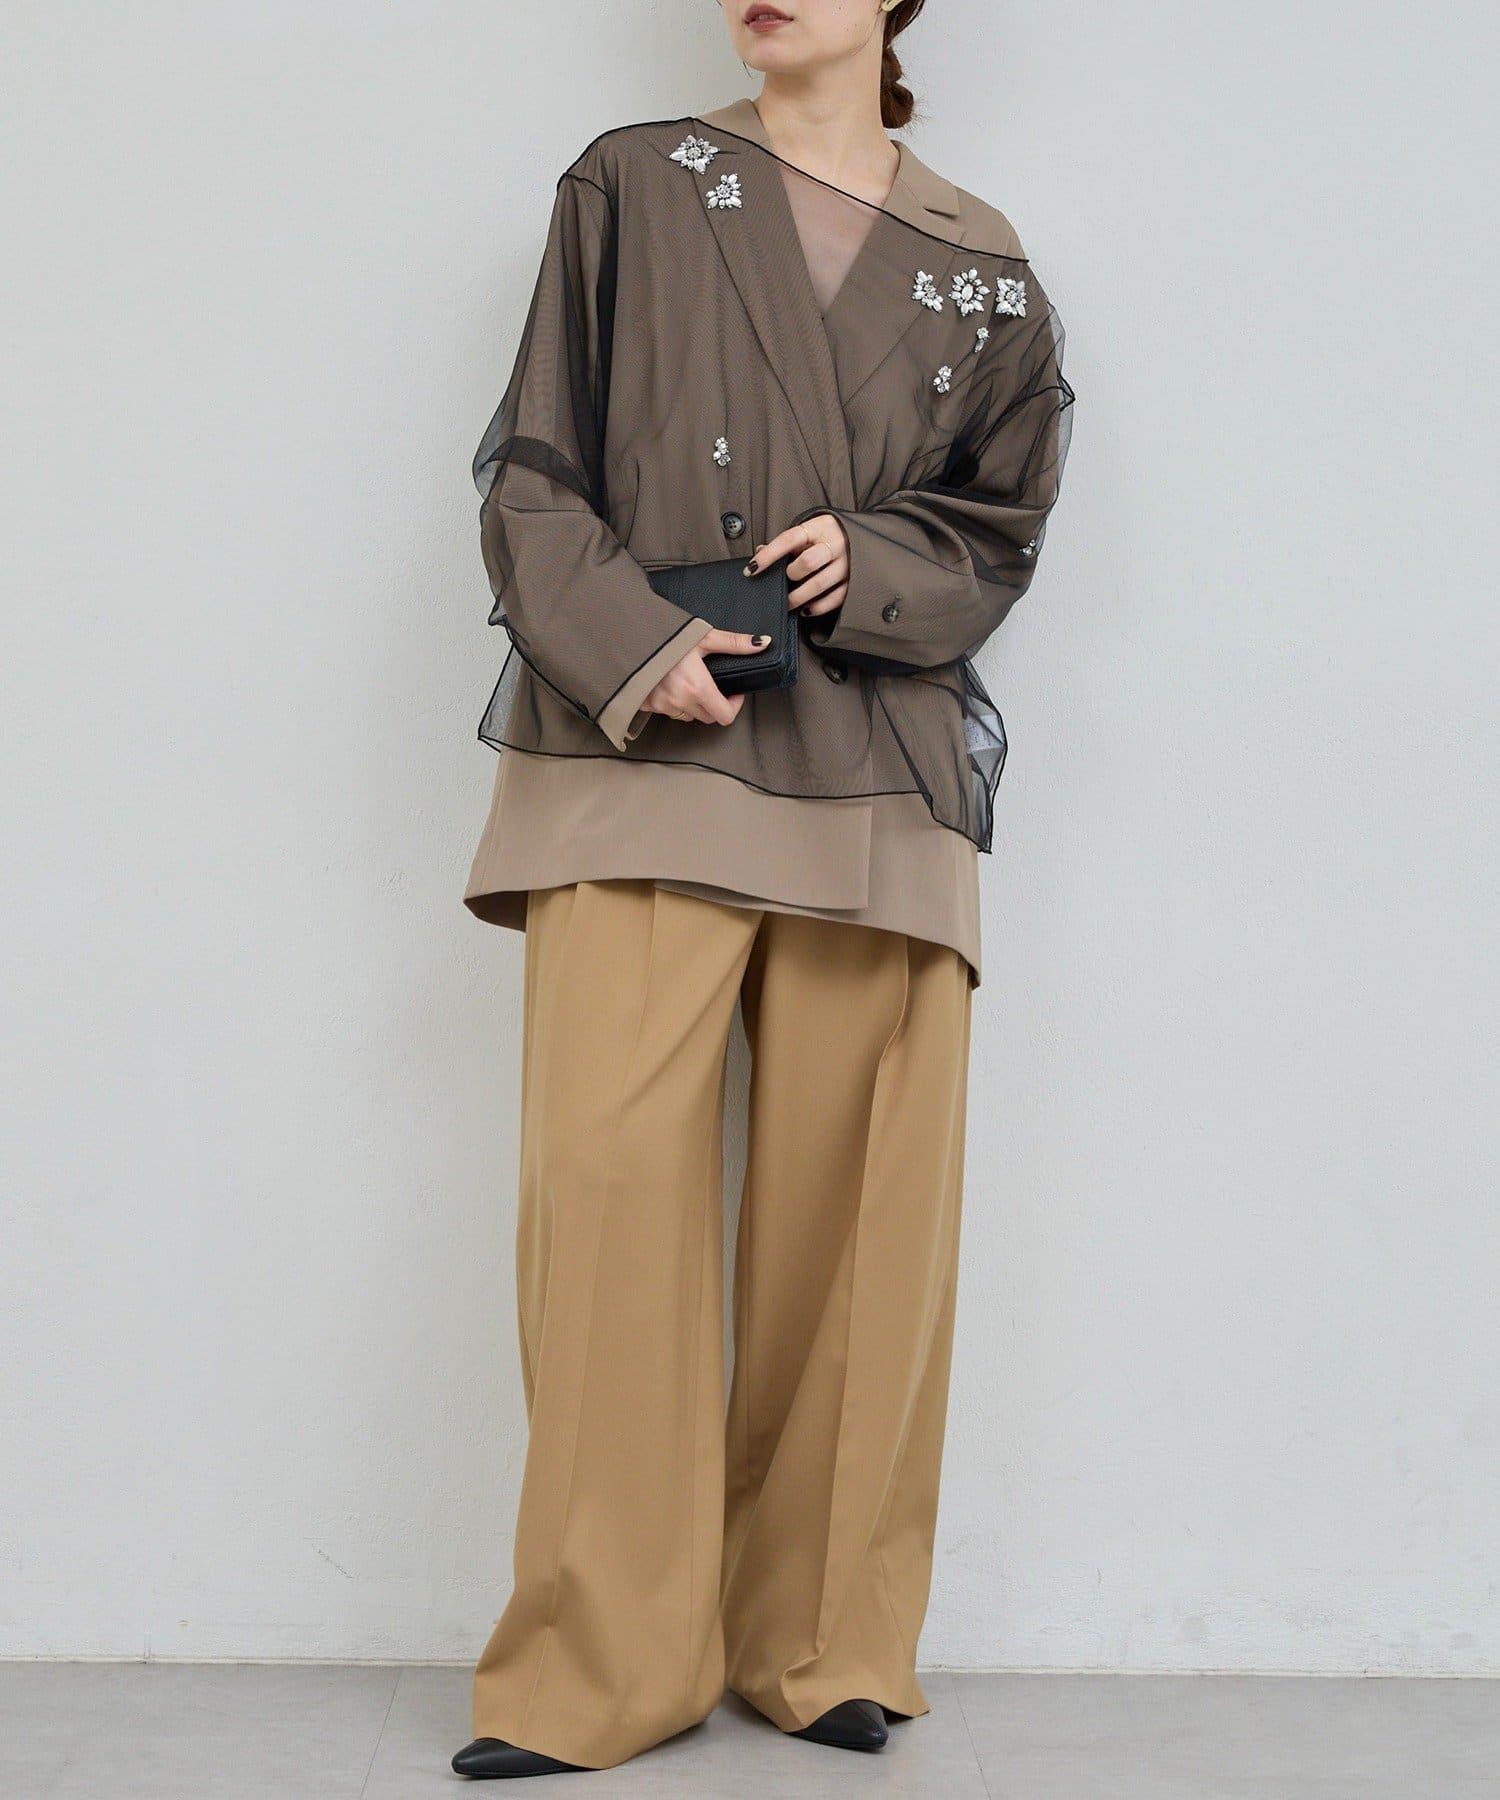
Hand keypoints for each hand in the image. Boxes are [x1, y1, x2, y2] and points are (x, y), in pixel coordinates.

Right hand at [638, 628, 767, 723]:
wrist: (627, 636)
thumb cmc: (664, 635)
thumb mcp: (702, 636)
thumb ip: (733, 643)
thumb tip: (762, 643)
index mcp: (697, 687)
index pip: (725, 716)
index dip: (734, 706)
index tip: (733, 692)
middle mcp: (680, 701)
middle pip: (708, 717)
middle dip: (714, 704)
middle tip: (712, 685)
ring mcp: (662, 705)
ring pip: (687, 715)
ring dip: (693, 704)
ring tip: (689, 681)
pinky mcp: (647, 705)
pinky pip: (667, 711)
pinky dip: (672, 702)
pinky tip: (669, 683)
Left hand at [743, 515, 848, 617]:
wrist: (859, 537)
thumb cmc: (826, 536)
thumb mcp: (808, 531)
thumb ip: (786, 543)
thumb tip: (759, 553)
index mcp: (820, 527)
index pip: (789, 539)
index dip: (769, 555)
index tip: (751, 569)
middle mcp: (835, 544)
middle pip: (808, 562)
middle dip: (790, 575)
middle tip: (782, 582)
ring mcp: (847, 563)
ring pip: (819, 584)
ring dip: (798, 597)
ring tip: (787, 603)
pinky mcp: (854, 582)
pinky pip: (834, 599)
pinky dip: (817, 607)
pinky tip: (806, 609)